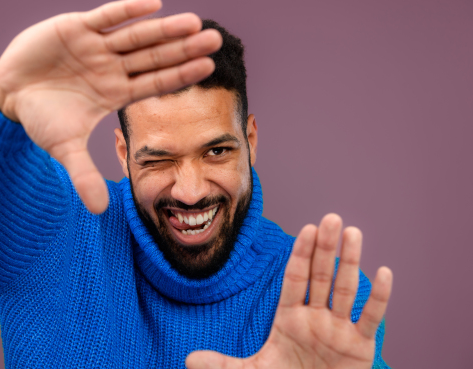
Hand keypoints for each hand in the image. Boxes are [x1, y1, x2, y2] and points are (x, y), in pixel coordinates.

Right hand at [0, 0, 221, 212]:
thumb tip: (100, 210)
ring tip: (193, 22)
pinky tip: (154, 4)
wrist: (11, 92)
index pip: (155, 83)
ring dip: (163, 29)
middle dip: (183, 49)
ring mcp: (97, 47)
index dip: (180, 75)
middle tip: (215, 40)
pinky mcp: (76, 27)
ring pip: (136, 36)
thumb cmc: (41, 118)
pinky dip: (128, 10)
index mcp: (115, 93)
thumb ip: (84, 174)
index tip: (207, 69)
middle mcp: (112, 68)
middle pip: (154, 57)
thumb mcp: (63, 147)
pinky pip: (107, 16)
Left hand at [186, 214, 392, 368]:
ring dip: (349, 262)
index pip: (295, 279)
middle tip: (330, 217)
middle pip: (320, 276)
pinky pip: (370, 319)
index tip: (305, 228)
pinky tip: (383, 272)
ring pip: (345, 290)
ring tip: (353, 232)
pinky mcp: (361, 348)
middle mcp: (316, 318)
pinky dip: (378, 297)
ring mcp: (339, 331)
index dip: (300, 254)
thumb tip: (188, 360)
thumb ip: (223, 366)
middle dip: (325, 248)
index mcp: (290, 318)